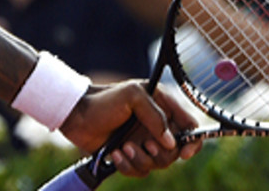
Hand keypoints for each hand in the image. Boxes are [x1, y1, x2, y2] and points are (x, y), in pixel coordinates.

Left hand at [60, 82, 200, 175]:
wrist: (76, 115)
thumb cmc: (103, 100)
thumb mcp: (133, 97)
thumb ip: (156, 116)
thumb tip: (172, 142)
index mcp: (161, 106)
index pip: (188, 125)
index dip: (192, 140)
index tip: (184, 151)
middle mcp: (155, 125)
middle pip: (175, 150)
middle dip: (161, 153)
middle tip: (146, 146)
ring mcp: (143, 141)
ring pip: (157, 164)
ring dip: (141, 159)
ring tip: (124, 147)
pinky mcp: (130, 155)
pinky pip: (140, 170)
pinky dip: (128, 166)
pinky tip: (114, 154)